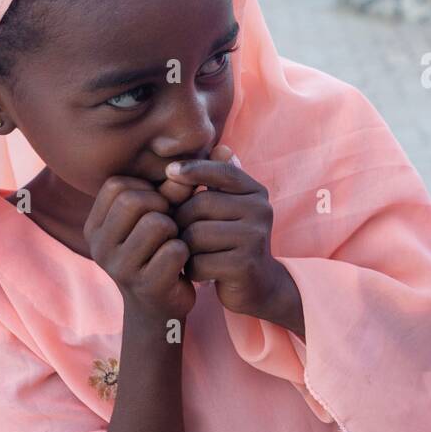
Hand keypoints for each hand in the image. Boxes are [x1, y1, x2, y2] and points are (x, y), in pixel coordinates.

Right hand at [84, 176, 195, 323]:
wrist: (162, 307)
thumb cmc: (161, 251)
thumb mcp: (163, 214)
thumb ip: (178, 186)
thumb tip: (211, 155)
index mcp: (95, 225)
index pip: (117, 185)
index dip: (147, 189)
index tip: (157, 207)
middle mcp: (98, 246)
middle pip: (133, 200)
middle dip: (161, 207)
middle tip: (169, 226)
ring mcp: (118, 268)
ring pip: (156, 223)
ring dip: (175, 230)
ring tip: (173, 243)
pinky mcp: (144, 286)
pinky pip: (175, 250)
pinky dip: (186, 252)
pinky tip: (181, 264)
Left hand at [161, 146, 302, 333]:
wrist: (259, 285)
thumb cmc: (233, 241)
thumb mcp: (230, 208)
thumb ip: (219, 180)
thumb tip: (219, 146)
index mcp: (256, 193)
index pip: (222, 172)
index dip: (194, 169)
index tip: (169, 171)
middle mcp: (260, 211)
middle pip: (200, 205)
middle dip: (181, 220)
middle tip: (181, 236)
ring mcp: (255, 238)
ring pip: (196, 235)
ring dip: (185, 248)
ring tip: (192, 254)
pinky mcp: (244, 266)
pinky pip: (199, 262)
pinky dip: (192, 270)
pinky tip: (200, 272)